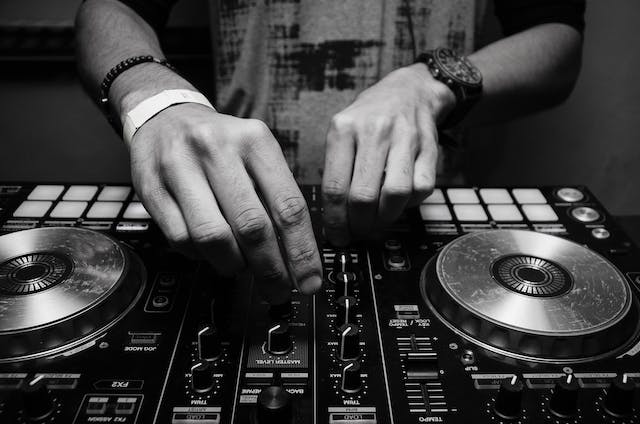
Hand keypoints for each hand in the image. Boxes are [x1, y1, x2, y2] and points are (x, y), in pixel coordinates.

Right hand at [127, 103, 322, 303]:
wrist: (165, 118)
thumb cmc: (221, 144)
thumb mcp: (257, 153)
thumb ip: (276, 197)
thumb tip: (296, 257)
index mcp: (255, 140)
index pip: (288, 206)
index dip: (302, 252)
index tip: (309, 281)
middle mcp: (217, 149)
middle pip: (252, 227)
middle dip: (270, 269)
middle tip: (278, 290)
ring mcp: (180, 167)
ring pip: (213, 237)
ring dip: (233, 265)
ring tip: (241, 268)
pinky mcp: (151, 188)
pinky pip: (181, 239)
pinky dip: (201, 256)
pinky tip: (209, 251)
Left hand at [322, 63, 455, 245]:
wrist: (409, 90)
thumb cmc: (369, 118)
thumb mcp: (342, 131)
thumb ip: (336, 169)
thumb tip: (334, 218)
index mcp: (343, 129)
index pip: (334, 187)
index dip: (335, 221)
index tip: (338, 236)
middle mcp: (373, 131)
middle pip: (363, 196)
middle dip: (360, 225)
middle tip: (359, 233)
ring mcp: (404, 137)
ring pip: (395, 194)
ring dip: (386, 218)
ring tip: (378, 222)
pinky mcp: (428, 146)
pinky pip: (422, 188)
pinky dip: (411, 204)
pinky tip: (401, 203)